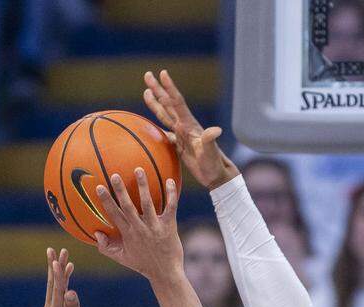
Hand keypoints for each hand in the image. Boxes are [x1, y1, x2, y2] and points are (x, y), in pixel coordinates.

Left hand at [42, 248, 90, 306]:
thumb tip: (70, 292)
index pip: (56, 289)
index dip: (58, 274)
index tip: (57, 260)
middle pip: (52, 282)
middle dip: (54, 265)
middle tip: (52, 250)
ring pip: (56, 285)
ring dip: (59, 270)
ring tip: (62, 255)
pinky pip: (60, 291)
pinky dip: (64, 279)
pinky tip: (69, 270)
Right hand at [93, 169, 182, 284]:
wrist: (166, 273)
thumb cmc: (143, 264)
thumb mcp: (122, 258)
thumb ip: (106, 247)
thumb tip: (95, 233)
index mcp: (128, 234)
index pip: (114, 214)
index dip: (106, 201)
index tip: (99, 187)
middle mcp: (140, 229)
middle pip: (128, 206)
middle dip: (120, 190)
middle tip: (115, 174)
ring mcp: (155, 227)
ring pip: (148, 204)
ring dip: (143, 186)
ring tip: (139, 170)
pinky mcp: (169, 226)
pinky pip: (170, 207)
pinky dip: (171, 194)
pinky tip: (169, 180)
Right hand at [143, 68, 237, 190]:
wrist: (216, 177)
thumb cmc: (214, 164)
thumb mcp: (211, 152)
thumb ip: (210, 140)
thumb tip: (216, 130)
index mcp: (189, 125)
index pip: (177, 102)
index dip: (170, 88)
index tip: (163, 73)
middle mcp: (184, 127)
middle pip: (168, 104)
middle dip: (158, 89)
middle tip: (148, 74)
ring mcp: (181, 135)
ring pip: (165, 115)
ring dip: (155, 103)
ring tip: (146, 91)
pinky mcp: (179, 145)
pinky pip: (164, 133)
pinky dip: (156, 128)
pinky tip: (149, 125)